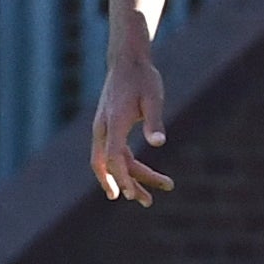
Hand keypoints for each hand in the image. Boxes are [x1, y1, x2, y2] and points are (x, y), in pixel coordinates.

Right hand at [91, 53, 174, 204]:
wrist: (127, 61)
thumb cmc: (143, 79)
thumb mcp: (153, 98)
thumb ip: (154, 121)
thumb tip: (159, 143)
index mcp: (114, 122)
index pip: (113, 157)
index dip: (121, 177)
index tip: (132, 195)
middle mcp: (103, 129)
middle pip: (108, 165)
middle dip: (126, 184)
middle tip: (147, 202)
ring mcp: (104, 129)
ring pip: (112, 161)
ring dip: (129, 178)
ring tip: (150, 196)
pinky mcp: (109, 129)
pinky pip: (114, 154)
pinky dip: (125, 167)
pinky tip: (140, 177)